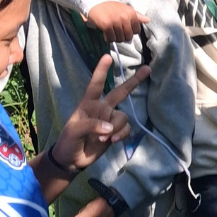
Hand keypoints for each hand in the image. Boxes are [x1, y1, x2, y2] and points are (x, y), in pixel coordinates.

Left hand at [52, 56, 149, 170]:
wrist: (72, 160)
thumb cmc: (68, 141)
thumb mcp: (74, 131)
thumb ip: (91, 125)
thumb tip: (109, 127)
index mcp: (88, 104)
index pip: (95, 85)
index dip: (101, 71)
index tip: (107, 56)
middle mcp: (102, 108)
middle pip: (120, 92)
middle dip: (134, 81)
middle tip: (147, 69)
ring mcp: (110, 120)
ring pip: (123, 117)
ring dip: (116, 128)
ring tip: (104, 138)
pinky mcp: (116, 132)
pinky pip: (126, 129)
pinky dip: (121, 134)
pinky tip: (112, 141)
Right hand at [86, 1, 149, 42]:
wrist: (95, 2)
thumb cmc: (111, 7)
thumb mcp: (125, 9)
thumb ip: (137, 16)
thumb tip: (148, 20)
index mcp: (131, 13)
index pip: (137, 30)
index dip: (131, 32)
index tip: (125, 29)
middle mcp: (124, 17)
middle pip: (128, 36)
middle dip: (123, 37)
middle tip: (117, 32)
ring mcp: (115, 21)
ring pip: (119, 39)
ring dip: (115, 38)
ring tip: (111, 33)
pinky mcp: (106, 25)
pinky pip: (111, 38)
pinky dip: (108, 39)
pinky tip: (106, 34)